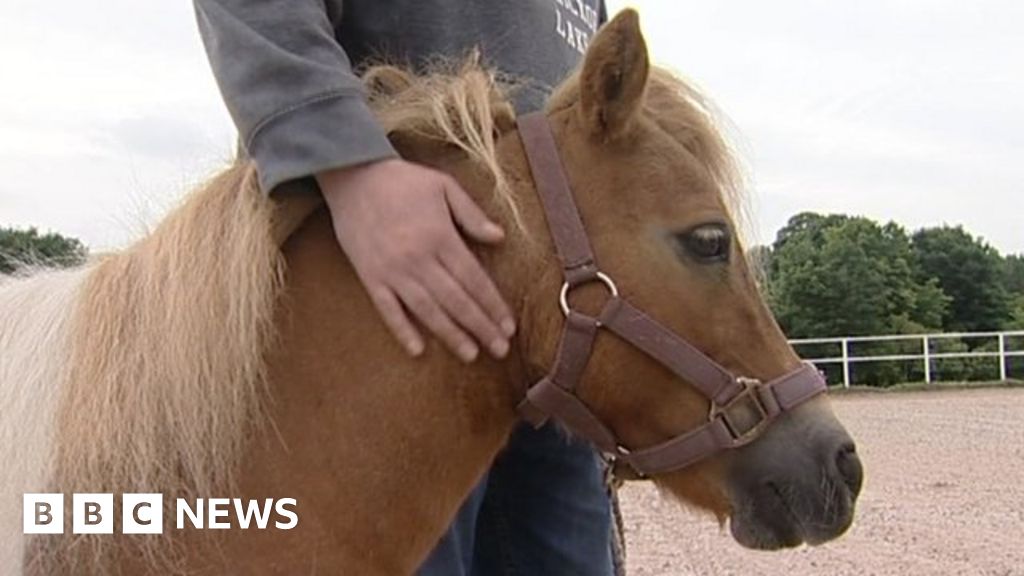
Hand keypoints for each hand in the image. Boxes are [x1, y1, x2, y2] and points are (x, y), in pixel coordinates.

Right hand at [317, 158, 515, 362]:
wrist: (352, 176)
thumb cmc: (402, 180)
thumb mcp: (444, 186)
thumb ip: (472, 215)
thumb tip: (499, 237)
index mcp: (440, 236)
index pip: (474, 279)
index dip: (493, 305)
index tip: (508, 326)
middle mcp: (418, 258)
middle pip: (456, 300)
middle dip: (480, 327)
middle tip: (500, 350)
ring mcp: (392, 270)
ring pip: (427, 310)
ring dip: (450, 335)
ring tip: (471, 354)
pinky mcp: (370, 277)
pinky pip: (387, 309)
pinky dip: (402, 330)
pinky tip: (418, 350)